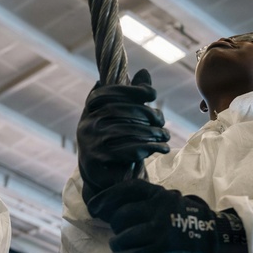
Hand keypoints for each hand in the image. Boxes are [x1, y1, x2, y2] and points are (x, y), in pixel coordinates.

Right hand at [76, 69, 169, 207]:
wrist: (106, 180)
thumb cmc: (117, 143)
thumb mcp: (123, 119)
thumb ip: (132, 96)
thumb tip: (143, 73)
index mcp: (91, 111)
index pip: (106, 93)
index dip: (130, 90)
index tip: (152, 94)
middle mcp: (86, 125)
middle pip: (118, 111)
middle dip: (146, 113)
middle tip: (162, 121)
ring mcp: (90, 143)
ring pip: (125, 130)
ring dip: (151, 132)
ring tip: (166, 136)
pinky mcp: (98, 161)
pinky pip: (127, 149)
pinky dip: (149, 147)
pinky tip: (162, 148)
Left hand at [89, 179, 247, 252]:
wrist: (214, 236)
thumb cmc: (186, 218)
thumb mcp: (169, 200)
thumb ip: (148, 201)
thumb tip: (114, 209)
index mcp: (159, 193)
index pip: (128, 189)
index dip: (107, 197)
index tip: (93, 206)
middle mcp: (158, 208)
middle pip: (122, 215)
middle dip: (114, 224)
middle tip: (115, 230)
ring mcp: (160, 229)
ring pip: (123, 236)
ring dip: (116, 243)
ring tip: (115, 246)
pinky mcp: (162, 249)